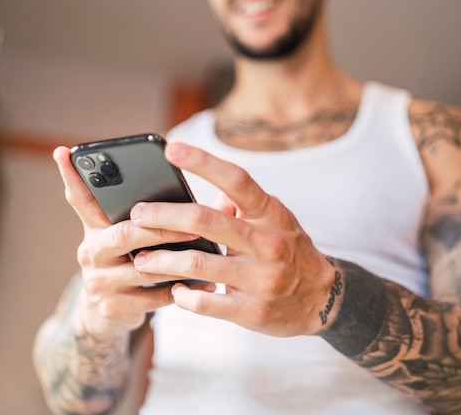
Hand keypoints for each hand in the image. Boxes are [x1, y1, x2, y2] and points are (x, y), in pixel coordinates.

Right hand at [53, 147, 211, 338]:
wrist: (107, 314)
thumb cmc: (129, 262)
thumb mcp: (127, 237)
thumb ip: (146, 213)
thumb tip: (192, 190)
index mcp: (94, 228)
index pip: (80, 198)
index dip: (71, 176)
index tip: (64, 152)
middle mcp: (91, 252)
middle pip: (124, 233)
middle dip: (161, 228)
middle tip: (193, 224)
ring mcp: (99, 282)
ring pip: (143, 268)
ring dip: (180, 261)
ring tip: (211, 253)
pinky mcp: (112, 308)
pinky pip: (154, 297)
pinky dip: (183, 290)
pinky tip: (207, 284)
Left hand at [130, 142, 336, 336]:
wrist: (323, 300)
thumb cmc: (290, 252)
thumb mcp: (275, 220)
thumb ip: (241, 205)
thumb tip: (204, 189)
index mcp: (271, 214)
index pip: (236, 180)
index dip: (203, 162)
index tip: (172, 149)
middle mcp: (268, 242)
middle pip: (204, 221)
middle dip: (162, 216)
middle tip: (136, 215)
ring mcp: (263, 279)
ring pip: (198, 264)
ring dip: (161, 260)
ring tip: (141, 258)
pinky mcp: (254, 311)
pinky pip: (206, 302)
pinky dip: (182, 295)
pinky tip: (174, 289)